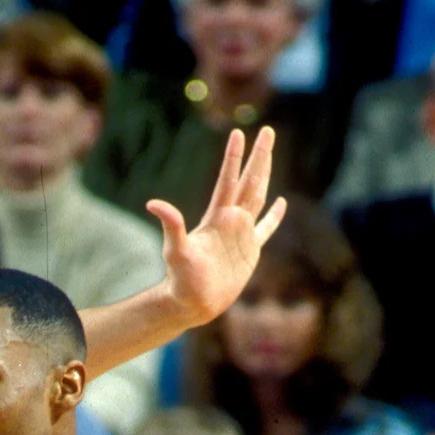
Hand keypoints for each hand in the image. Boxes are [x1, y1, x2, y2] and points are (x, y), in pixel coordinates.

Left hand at [147, 126, 286, 328]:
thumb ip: (171, 226)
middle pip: (249, 182)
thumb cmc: (182, 279)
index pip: (228, 181)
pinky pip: (265, 229)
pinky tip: (281, 203)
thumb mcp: (175, 251)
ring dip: (265, 176)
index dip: (234, 158)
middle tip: (268, 131)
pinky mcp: (250, 251)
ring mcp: (241, 234)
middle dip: (259, 157)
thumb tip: (153, 203)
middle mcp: (230, 221)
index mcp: (216, 218)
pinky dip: (274, 216)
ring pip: (258, 198)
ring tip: (270, 154)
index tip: (239, 133)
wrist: (193, 303)